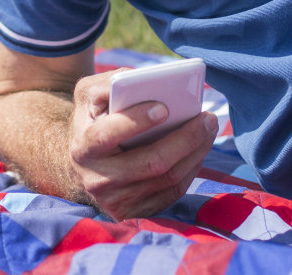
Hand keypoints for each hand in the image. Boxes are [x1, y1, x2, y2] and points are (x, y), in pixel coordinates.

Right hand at [66, 71, 218, 219]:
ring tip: (209, 128)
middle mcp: (97, 179)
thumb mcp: (88, 95)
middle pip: (151, 163)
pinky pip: (172, 193)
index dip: (136, 121)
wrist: (81, 163)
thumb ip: (107, 83)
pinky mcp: (135, 213)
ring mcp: (117, 201)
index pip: (108, 135)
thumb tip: (139, 79)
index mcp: (84, 147)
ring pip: (167, 179)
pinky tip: (200, 149)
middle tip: (208, 117)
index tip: (164, 107)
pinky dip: (190, 169)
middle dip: (185, 139)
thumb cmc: (92, 119)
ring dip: (195, 152)